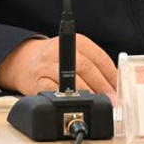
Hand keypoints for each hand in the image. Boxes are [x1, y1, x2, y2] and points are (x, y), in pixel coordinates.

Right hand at [0, 34, 117, 102]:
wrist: (24, 60)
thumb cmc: (56, 58)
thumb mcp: (76, 52)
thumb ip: (93, 64)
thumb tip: (114, 85)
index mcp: (76, 40)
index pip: (98, 56)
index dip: (111, 74)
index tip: (119, 87)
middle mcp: (61, 49)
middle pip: (86, 67)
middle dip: (102, 85)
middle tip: (112, 99)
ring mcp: (48, 64)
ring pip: (72, 79)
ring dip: (88, 93)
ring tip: (98, 102)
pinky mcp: (38, 80)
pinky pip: (56, 90)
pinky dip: (69, 98)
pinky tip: (77, 102)